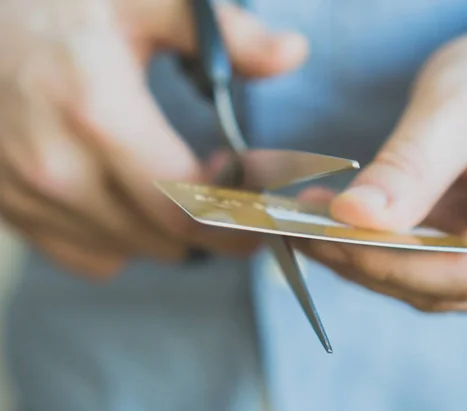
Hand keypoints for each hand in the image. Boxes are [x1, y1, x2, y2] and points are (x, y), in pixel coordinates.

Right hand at [0, 0, 307, 277]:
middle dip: (213, 225)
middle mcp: (60, 169)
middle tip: (230, 194)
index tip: (262, 209)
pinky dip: (122, 240)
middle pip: (167, 239)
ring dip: (169, 232)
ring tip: (179, 189)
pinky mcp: (10, 207)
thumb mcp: (140, 0)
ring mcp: (29, 195)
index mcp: (101, 117)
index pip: (191, 207)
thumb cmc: (51, 5)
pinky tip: (129, 202)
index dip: (239, 217)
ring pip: (130, 251)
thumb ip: (223, 34)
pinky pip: (86, 254)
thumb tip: (292, 53)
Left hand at [295, 0, 466, 311]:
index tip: (325, 235)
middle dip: (366, 262)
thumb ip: (413, 165)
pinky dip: (378, 249)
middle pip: (445, 287)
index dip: (390, 261)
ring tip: (307, 223)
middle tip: (299, 227)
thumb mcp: (465, 101)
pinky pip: (426, 265)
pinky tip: (337, 224)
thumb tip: (353, 218)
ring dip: (365, 259)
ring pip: (429, 285)